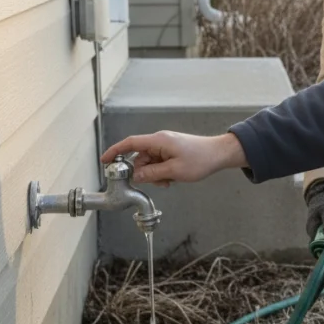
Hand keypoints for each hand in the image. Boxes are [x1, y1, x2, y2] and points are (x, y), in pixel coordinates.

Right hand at [100, 131, 246, 185]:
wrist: (219, 154)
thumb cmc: (200, 159)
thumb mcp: (174, 171)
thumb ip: (152, 174)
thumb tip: (135, 176)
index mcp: (158, 141)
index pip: (130, 144)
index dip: (115, 152)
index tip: (104, 161)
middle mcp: (160, 141)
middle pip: (140, 158)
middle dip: (144, 173)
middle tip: (159, 182)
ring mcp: (166, 146)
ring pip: (150, 163)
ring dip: (155, 175)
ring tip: (170, 180)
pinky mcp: (171, 151)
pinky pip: (159, 163)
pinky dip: (162, 172)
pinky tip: (173, 178)